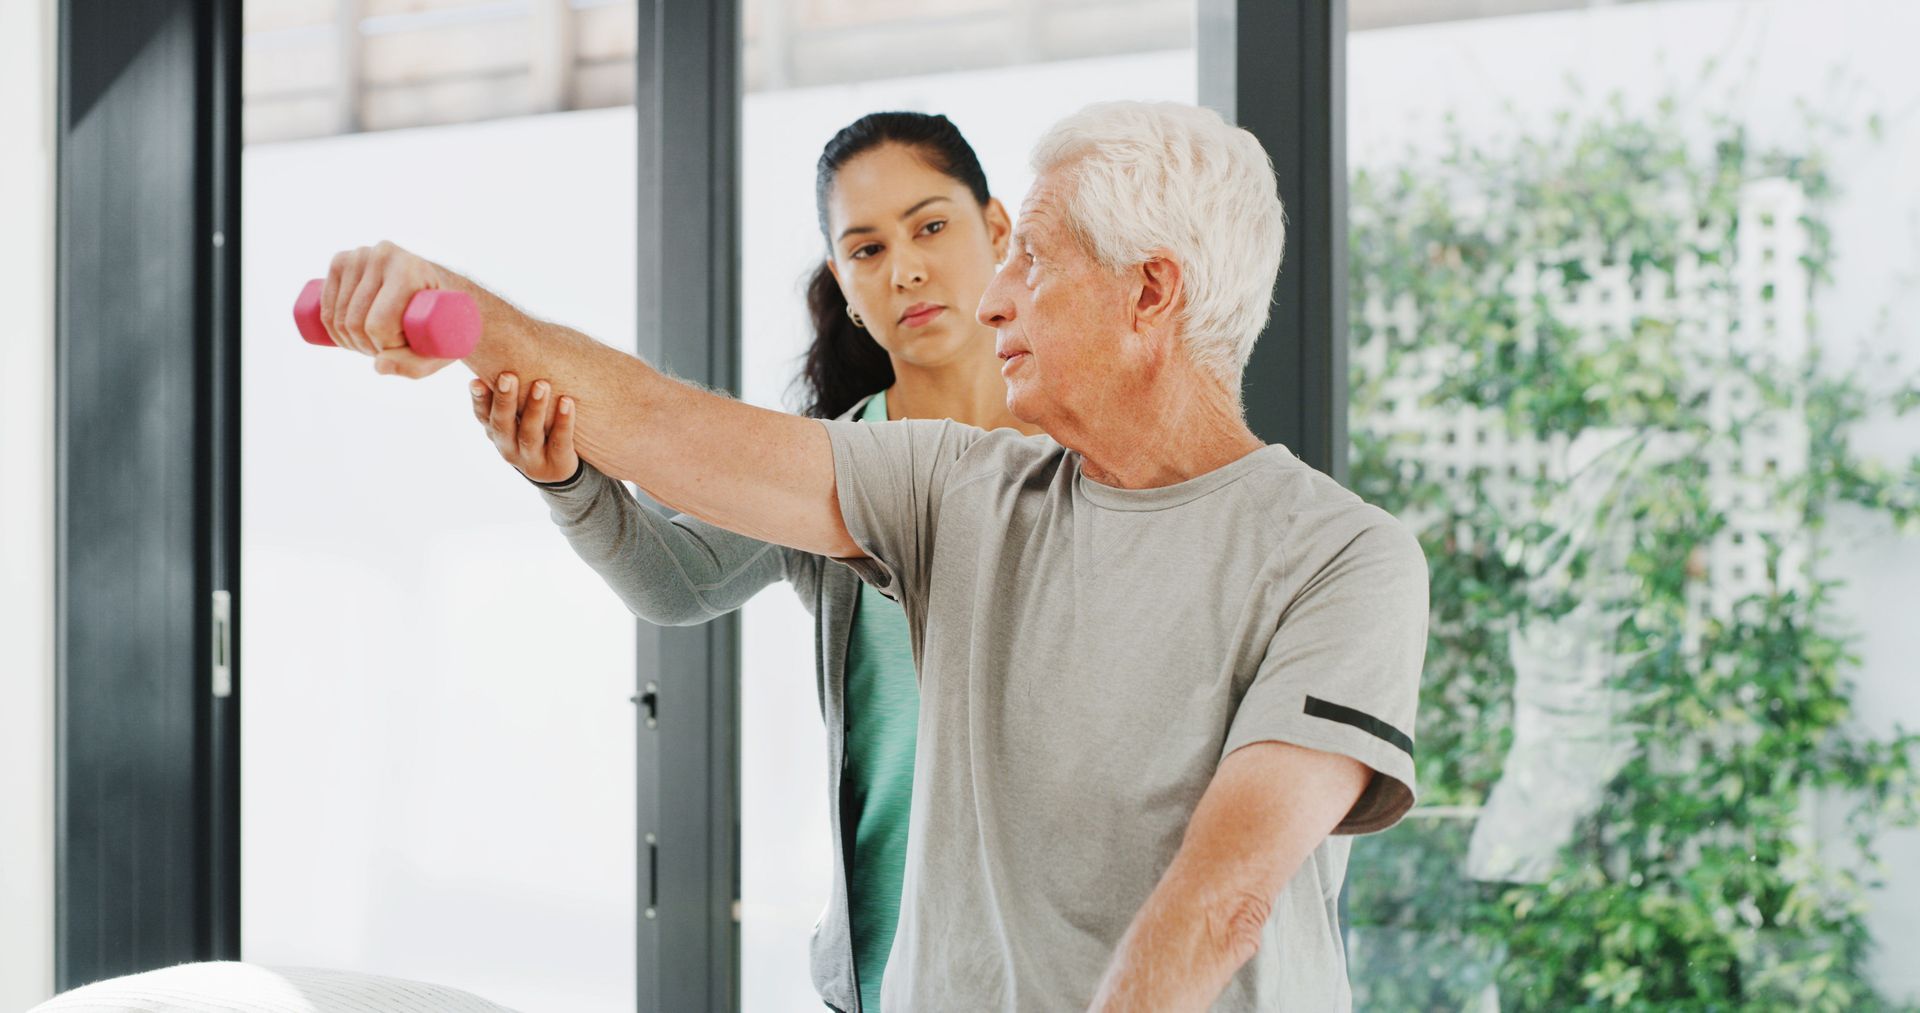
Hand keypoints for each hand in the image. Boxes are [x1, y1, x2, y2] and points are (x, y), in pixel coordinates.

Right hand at [319, 240, 460, 378]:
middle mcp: (381, 256)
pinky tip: (352, 335)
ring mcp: (357, 255)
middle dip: (367, 347)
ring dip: (351, 341)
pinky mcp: (340, 261)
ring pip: (337, 318)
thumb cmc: (440, 324)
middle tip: (389, 348)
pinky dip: (333, 330)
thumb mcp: (438, 350)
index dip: (386, 347)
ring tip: (375, 341)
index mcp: (407, 270)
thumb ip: (415, 366)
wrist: (435, 290)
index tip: (405, 346)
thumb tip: (378, 365)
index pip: (378, 325)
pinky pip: (325, 308)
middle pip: (355, 322)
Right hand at [472, 371, 578, 483]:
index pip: (483, 415)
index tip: (476, 381)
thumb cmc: (534, 432)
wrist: (558, 472)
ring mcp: (532, 459)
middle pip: (503, 424)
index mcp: (496, 433)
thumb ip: (509, 396)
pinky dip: (563, 421)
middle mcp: (509, 448)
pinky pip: (560, 441)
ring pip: (530, 434)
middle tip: (508, 376)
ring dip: (535, 408)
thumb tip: (502, 354)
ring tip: (542, 384)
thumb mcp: (517, 419)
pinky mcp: (556, 465)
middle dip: (505, 400)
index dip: (479, 400)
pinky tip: (567, 401)